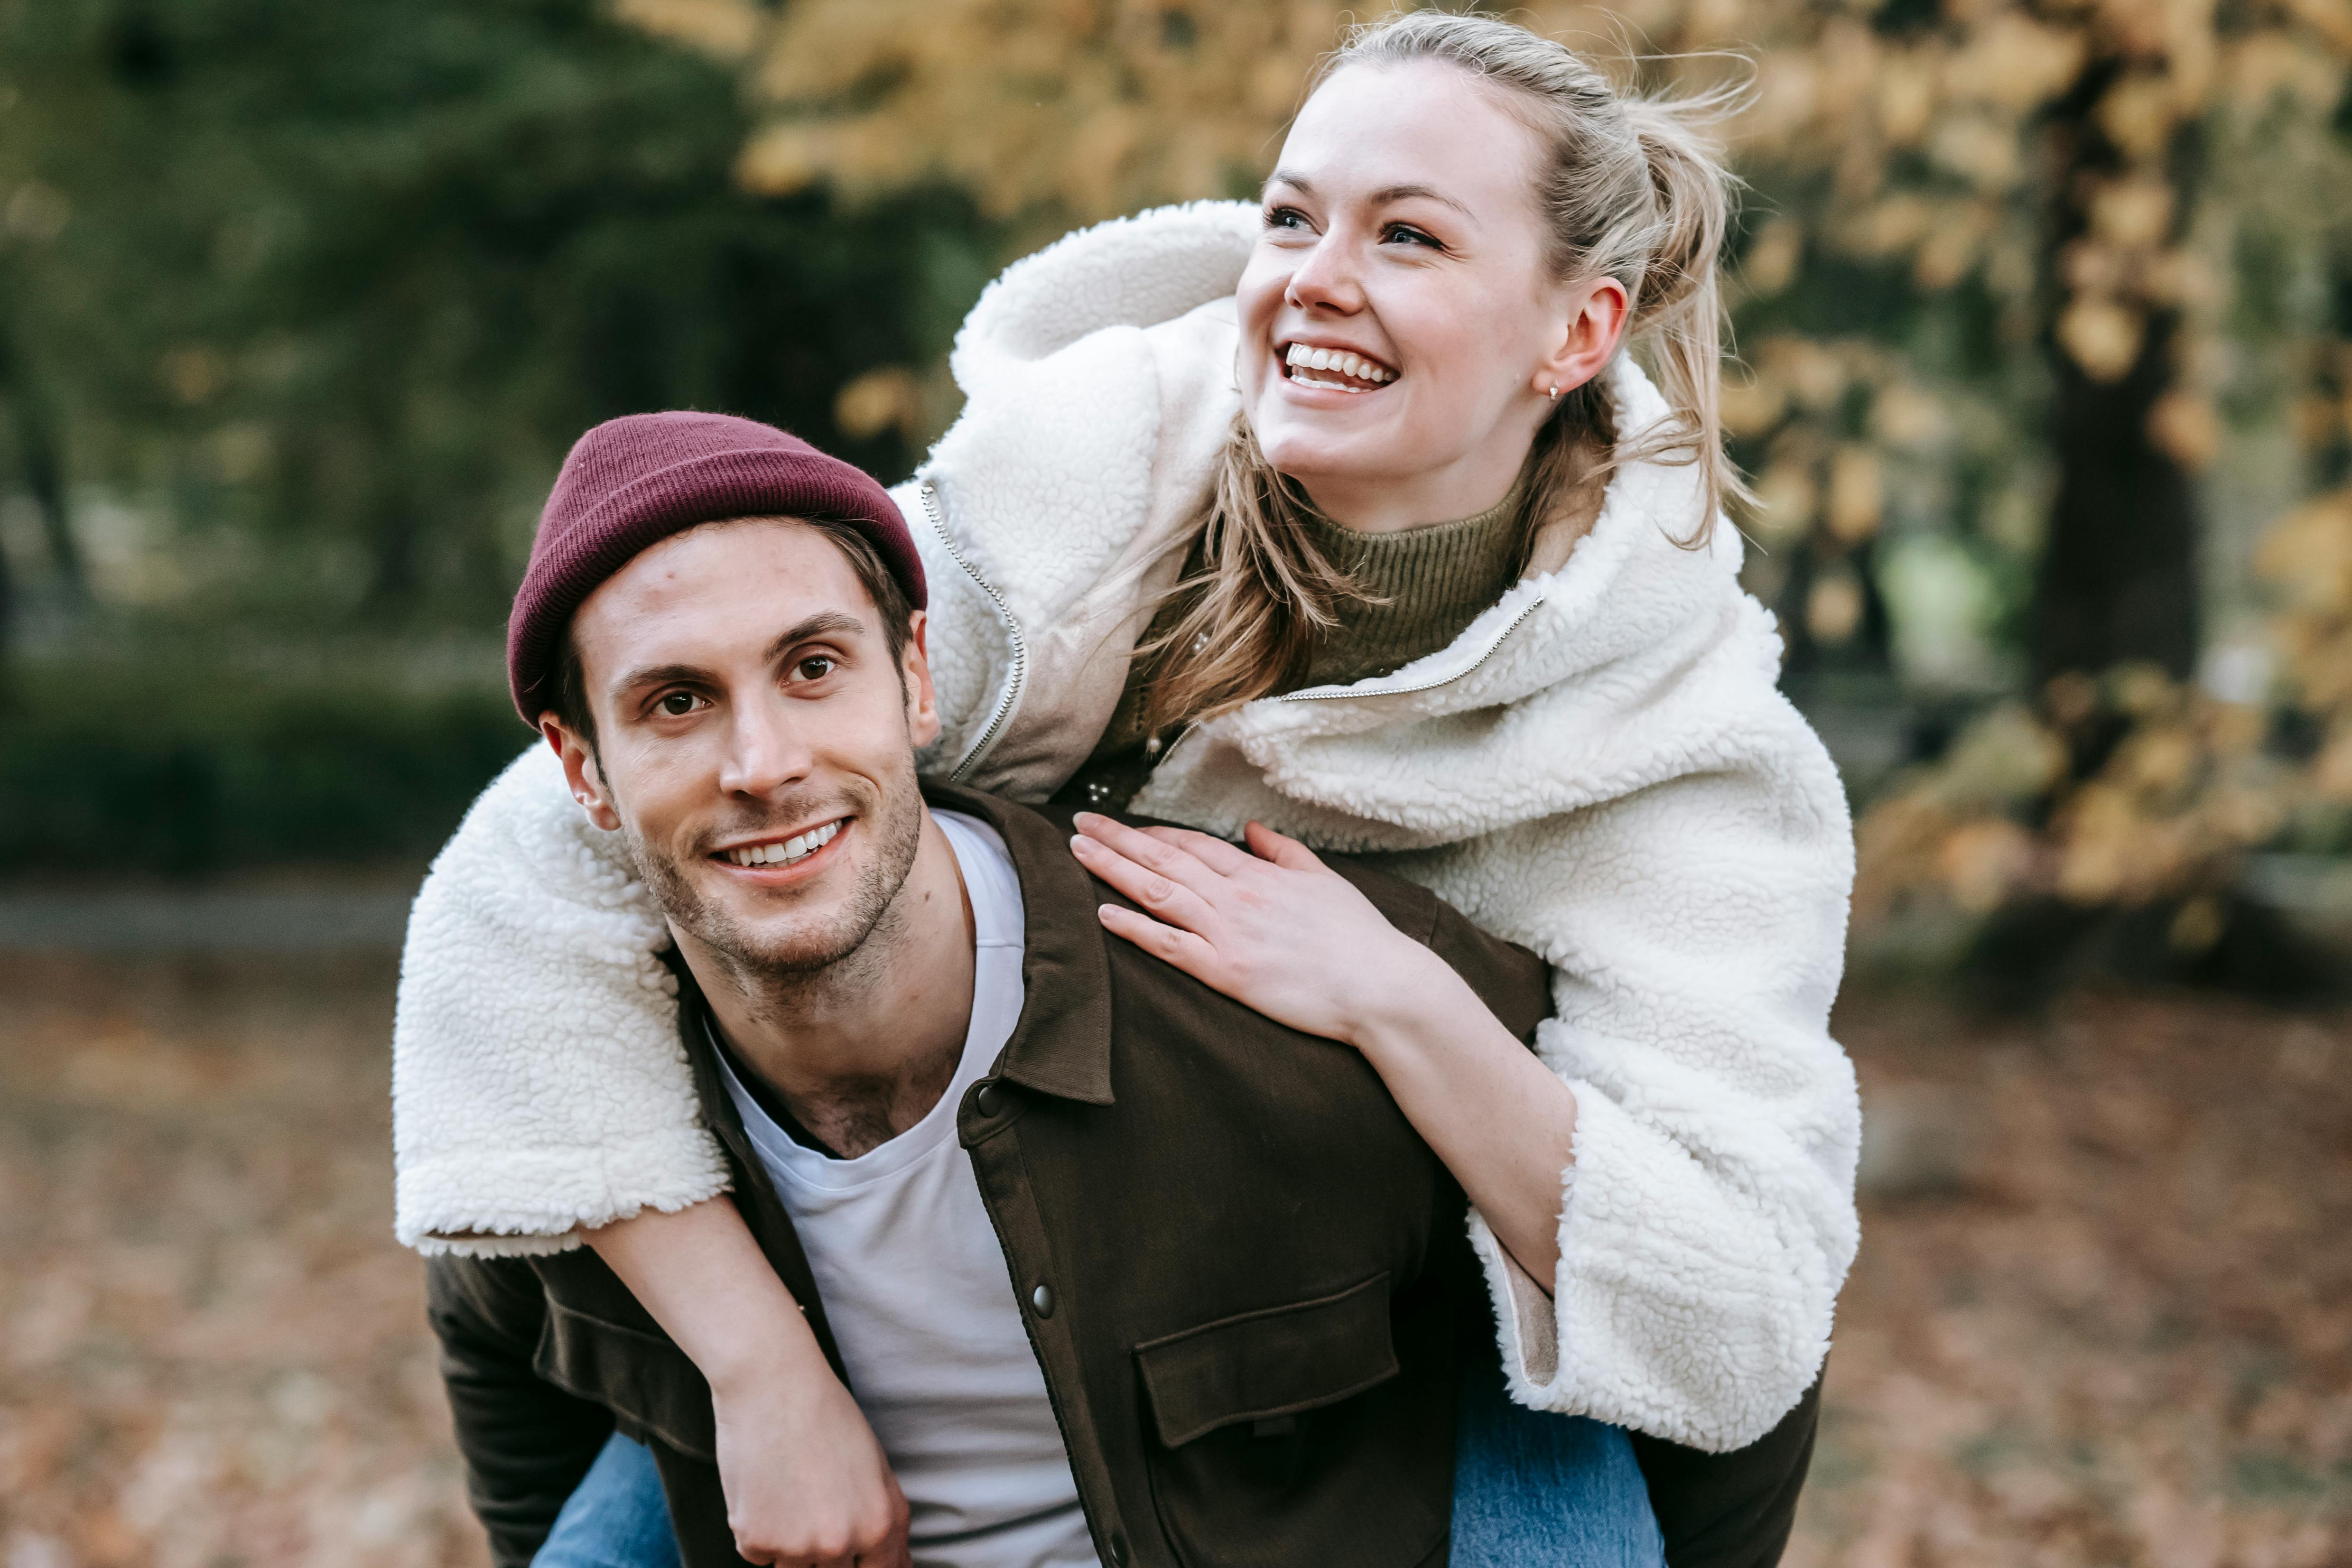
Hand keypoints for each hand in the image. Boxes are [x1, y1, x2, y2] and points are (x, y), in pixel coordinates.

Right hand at [712, 1360, 911, 1566]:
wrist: (773, 1384)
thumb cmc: (828, 1417)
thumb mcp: (878, 1468)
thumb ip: (890, 1524)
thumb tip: (898, 1567)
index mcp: (879, 1526)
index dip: (864, 1566)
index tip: (849, 1554)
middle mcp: (840, 1543)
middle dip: (824, 1552)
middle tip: (813, 1507)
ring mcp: (795, 1546)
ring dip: (789, 1543)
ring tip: (790, 1492)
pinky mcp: (754, 1539)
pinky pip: (757, 1554)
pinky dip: (757, 1529)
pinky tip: (764, 1488)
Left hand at [1069, 812, 1454, 1048]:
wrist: (1381, 985)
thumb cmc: (1358, 937)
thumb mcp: (1324, 879)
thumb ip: (1283, 851)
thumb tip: (1250, 829)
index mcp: (1259, 874)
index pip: (1193, 845)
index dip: (1153, 833)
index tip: (1123, 826)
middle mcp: (1237, 897)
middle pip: (1165, 859)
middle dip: (1117, 839)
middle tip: (1079, 822)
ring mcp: (1230, 934)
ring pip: (1159, 893)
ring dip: (1114, 870)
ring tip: (1078, 852)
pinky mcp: (1228, 973)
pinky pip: (1170, 946)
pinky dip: (1135, 928)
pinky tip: (1104, 913)